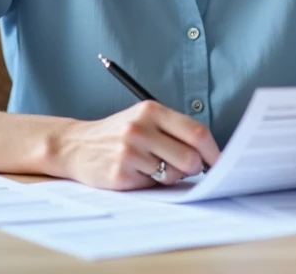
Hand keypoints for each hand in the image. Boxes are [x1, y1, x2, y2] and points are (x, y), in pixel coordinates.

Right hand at [47, 101, 220, 189]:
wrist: (75, 145)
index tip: (220, 162)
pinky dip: (151, 182)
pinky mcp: (121, 173)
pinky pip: (153, 184)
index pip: (197, 132)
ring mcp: (129, 151)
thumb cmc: (118, 133)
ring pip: (174, 174)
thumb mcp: (144, 119)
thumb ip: (174, 131)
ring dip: (171, 175)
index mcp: (151, 110)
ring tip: (152, 166)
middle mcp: (140, 128)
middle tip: (189, 168)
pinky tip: (136, 172)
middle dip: (196, 168)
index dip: (214, 151)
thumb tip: (209, 154)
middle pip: (191, 156)